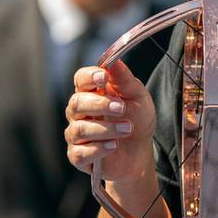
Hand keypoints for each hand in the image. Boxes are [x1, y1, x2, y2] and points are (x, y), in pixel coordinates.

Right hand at [65, 61, 156, 184]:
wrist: (140, 150)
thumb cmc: (136, 118)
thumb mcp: (137, 96)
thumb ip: (124, 79)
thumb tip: (114, 61)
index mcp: (92, 92)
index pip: (80, 79)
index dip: (89, 77)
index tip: (104, 77)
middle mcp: (79, 112)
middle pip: (77, 103)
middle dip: (100, 105)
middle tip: (121, 108)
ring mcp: (76, 134)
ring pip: (79, 129)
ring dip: (106, 129)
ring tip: (127, 129)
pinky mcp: (78, 155)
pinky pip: (79, 152)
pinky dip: (98, 149)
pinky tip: (113, 146)